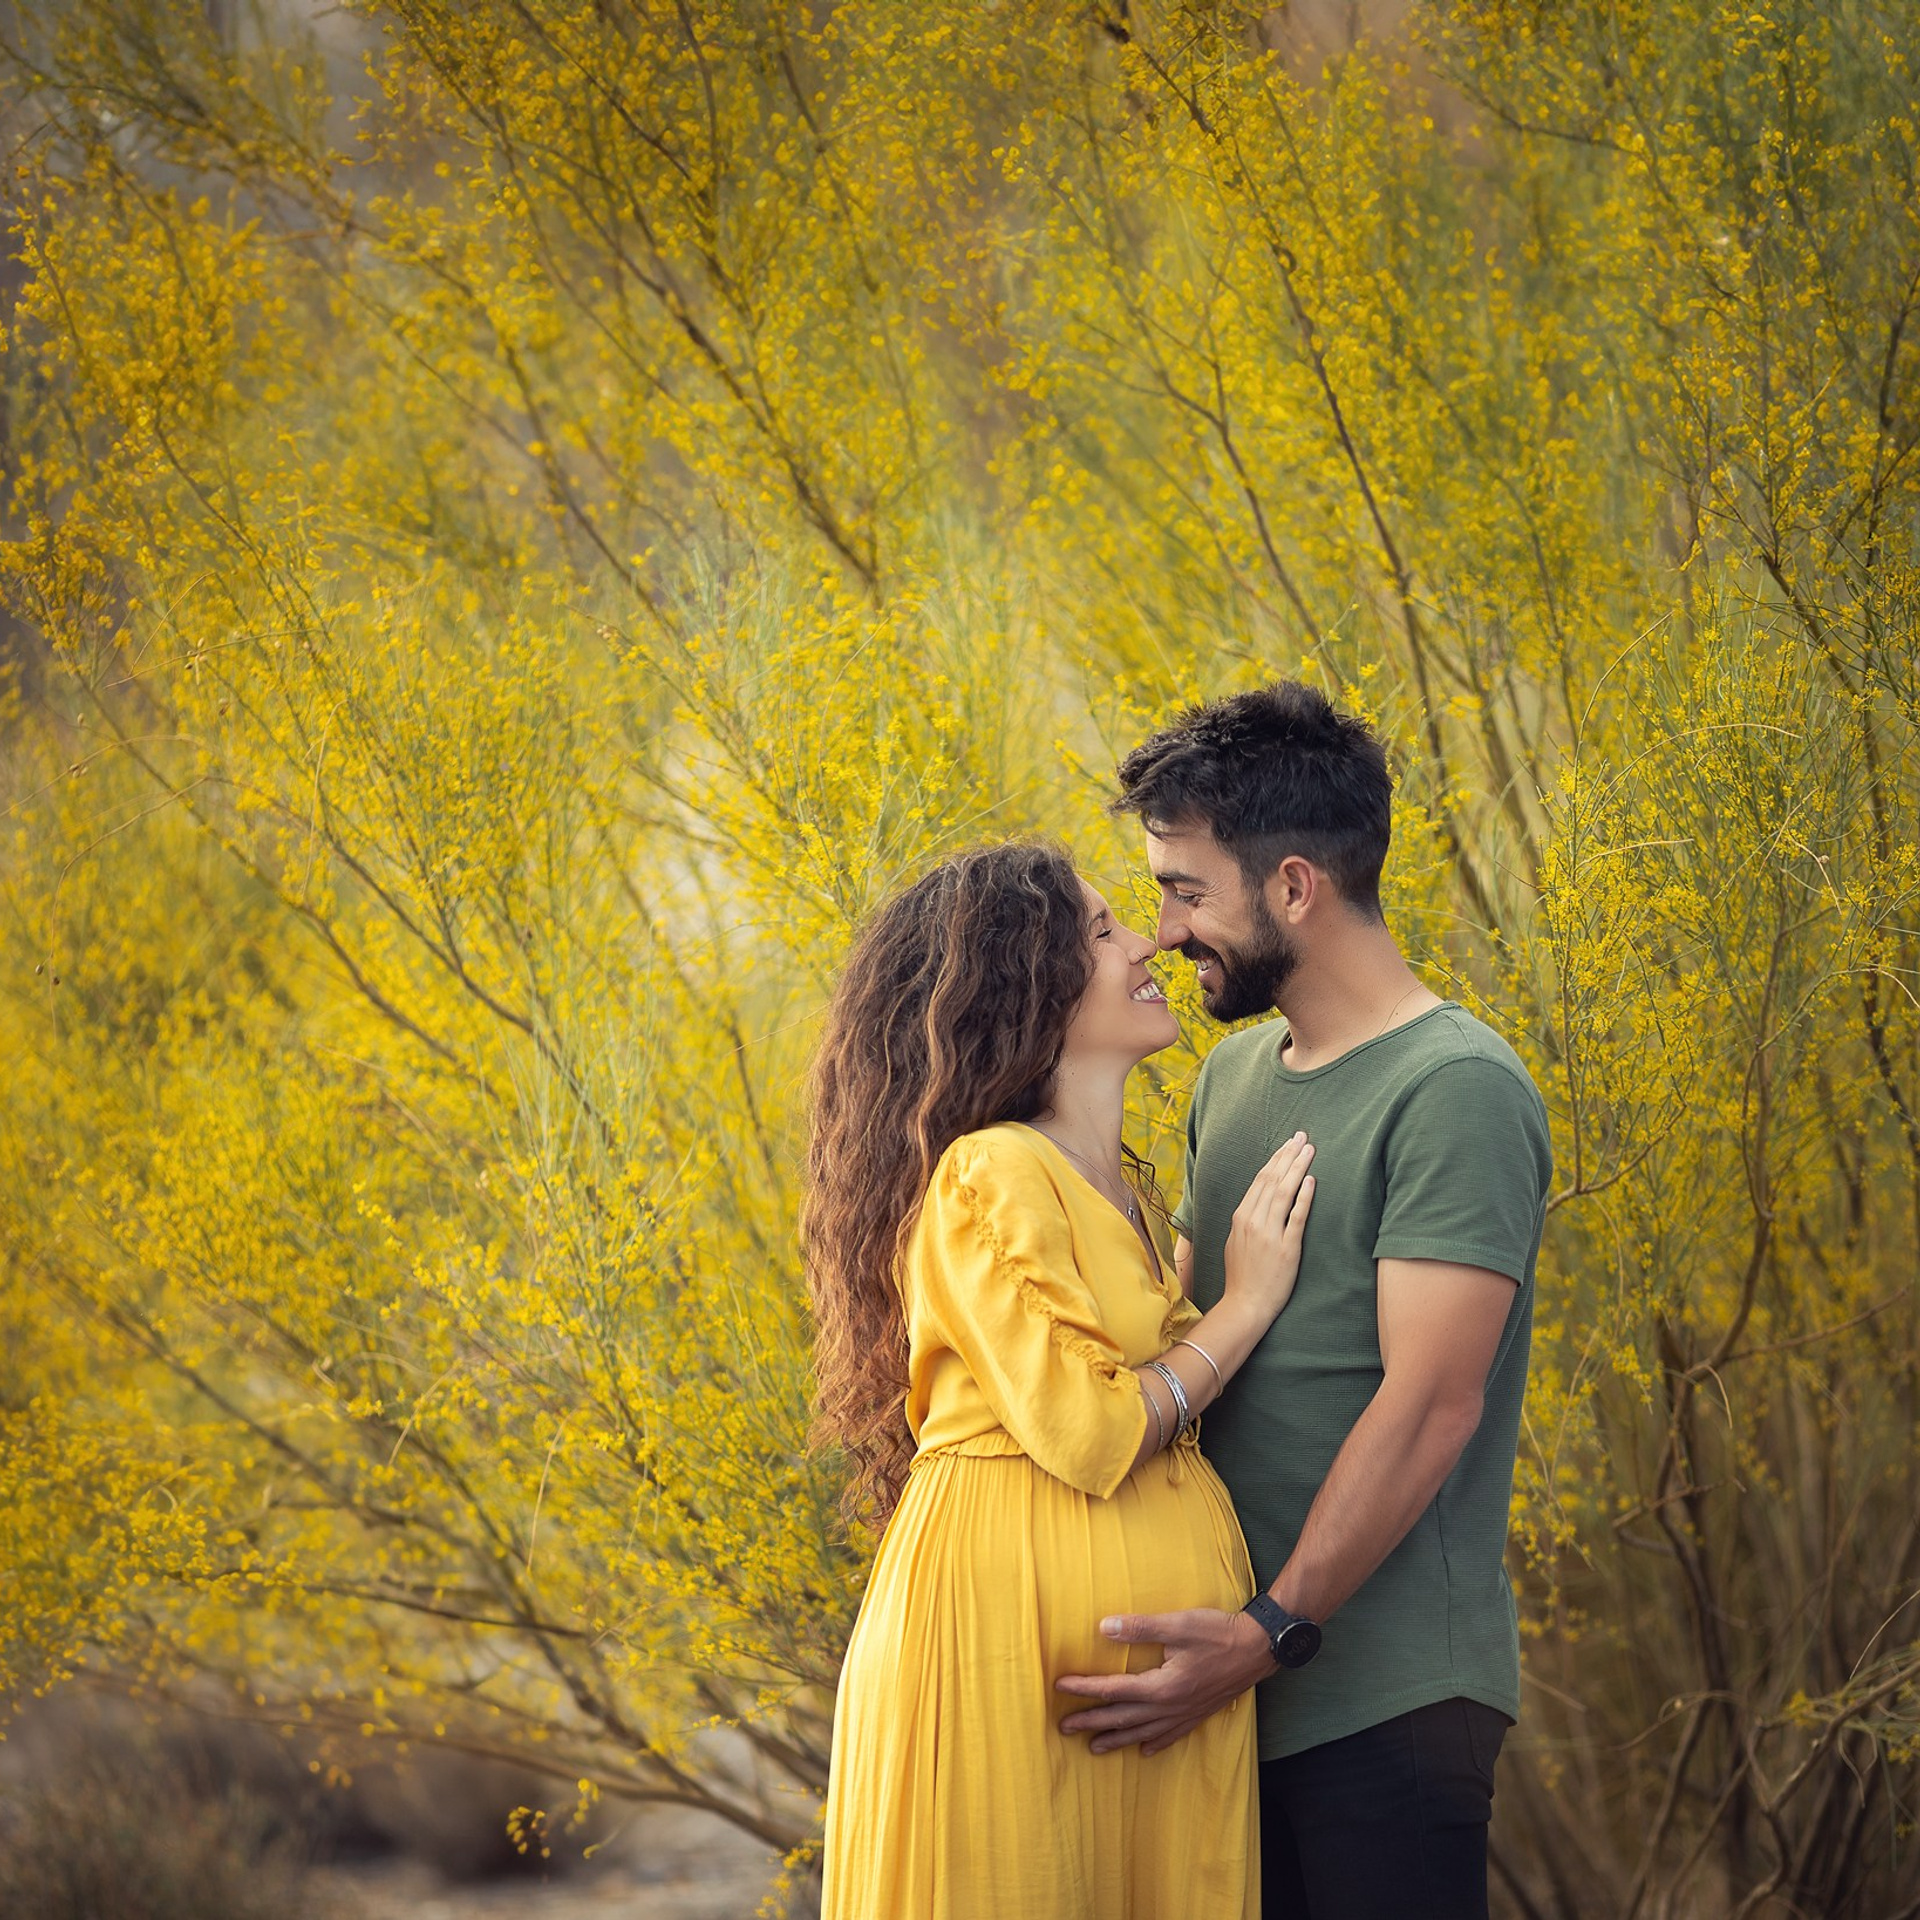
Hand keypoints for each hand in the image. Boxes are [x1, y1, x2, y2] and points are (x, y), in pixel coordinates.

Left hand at [1055, 1606, 1272, 1755]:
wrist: (1258, 1649)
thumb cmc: (1218, 1633)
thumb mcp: (1177, 1624)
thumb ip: (1140, 1627)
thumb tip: (1103, 1628)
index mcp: (1161, 1687)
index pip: (1113, 1690)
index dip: (1085, 1689)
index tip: (1059, 1687)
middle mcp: (1170, 1707)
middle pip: (1123, 1718)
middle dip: (1092, 1722)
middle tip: (1063, 1728)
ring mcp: (1185, 1714)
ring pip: (1143, 1733)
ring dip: (1117, 1739)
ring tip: (1094, 1748)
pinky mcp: (1198, 1714)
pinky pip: (1171, 1735)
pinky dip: (1155, 1743)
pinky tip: (1145, 1750)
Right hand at [1223, 1132, 1315, 1321]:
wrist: (1246, 1304)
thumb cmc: (1242, 1275)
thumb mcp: (1235, 1241)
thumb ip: (1246, 1219)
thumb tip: (1257, 1202)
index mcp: (1240, 1216)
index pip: (1260, 1180)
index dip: (1275, 1159)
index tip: (1287, 1144)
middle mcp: (1253, 1220)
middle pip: (1273, 1179)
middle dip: (1288, 1155)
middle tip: (1302, 1136)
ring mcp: (1269, 1233)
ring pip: (1284, 1192)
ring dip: (1298, 1167)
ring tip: (1310, 1150)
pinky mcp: (1286, 1248)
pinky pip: (1296, 1216)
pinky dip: (1304, 1196)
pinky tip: (1311, 1180)